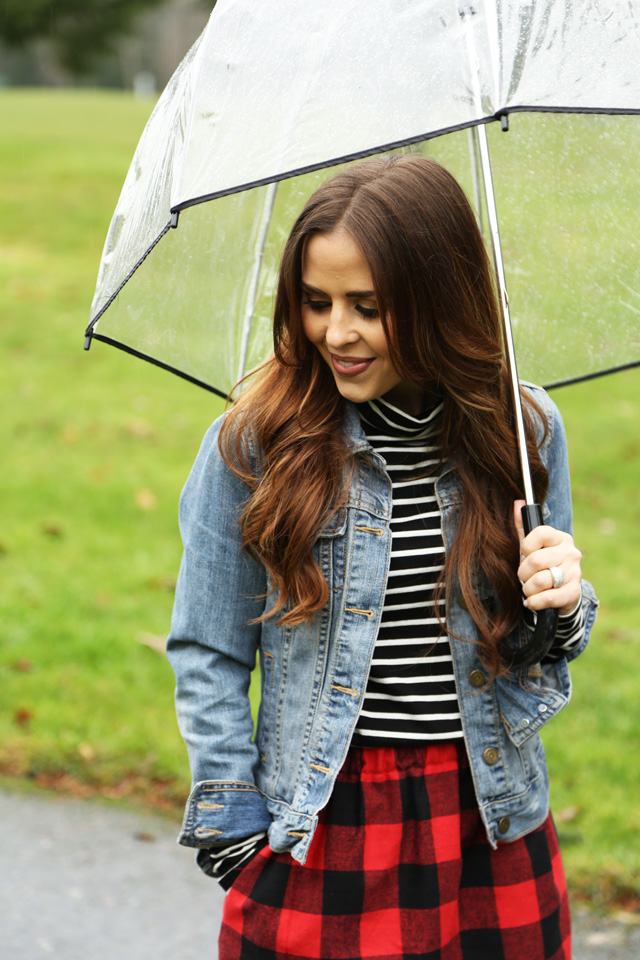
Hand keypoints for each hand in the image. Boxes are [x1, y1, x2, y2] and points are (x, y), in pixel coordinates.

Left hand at [513, 500, 581, 615]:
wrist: (563, 594)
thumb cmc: (544, 566)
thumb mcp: (533, 547)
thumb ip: (524, 527)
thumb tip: (517, 503)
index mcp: (561, 538)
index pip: (538, 533)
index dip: (525, 547)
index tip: (524, 555)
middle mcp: (571, 553)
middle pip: (535, 560)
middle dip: (523, 573)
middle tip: (524, 577)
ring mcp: (574, 573)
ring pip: (540, 580)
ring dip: (527, 589)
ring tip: (529, 590)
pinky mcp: (573, 593)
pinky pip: (547, 598)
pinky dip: (534, 602)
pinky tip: (531, 601)